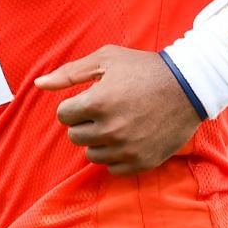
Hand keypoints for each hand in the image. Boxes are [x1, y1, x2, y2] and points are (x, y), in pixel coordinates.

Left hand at [33, 45, 201, 174]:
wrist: (189, 86)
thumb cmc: (143, 68)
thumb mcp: (105, 59)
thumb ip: (69, 73)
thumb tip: (38, 85)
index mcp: (97, 103)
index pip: (63, 116)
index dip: (75, 105)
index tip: (92, 98)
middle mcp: (110, 129)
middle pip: (75, 137)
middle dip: (85, 123)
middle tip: (106, 110)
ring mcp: (127, 148)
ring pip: (92, 154)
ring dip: (99, 140)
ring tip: (118, 122)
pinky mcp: (142, 162)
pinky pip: (113, 168)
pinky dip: (116, 155)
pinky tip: (129, 137)